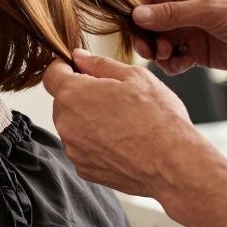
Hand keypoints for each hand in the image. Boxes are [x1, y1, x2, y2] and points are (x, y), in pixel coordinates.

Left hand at [42, 49, 225, 198]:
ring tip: (124, 123)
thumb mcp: (133, 76)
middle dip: (82, 96)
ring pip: (74, 126)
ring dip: (89, 120)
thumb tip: (79, 56)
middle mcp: (66, 123)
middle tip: (115, 98)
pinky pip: (84, 148)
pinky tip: (123, 143)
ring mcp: (74, 149)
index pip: (52, 74)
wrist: (174, 164)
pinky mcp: (85, 169)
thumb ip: (99, 64)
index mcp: (73, 94)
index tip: (81, 69)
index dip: (66, 68)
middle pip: (63, 101)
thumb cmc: (158, 118)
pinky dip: (97, 144)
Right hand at [132, 0, 226, 75]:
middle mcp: (186, 6)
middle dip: (147, 37)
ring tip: (168, 57)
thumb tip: (137, 15)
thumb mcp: (211, 11)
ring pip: (159, 42)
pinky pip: (174, 58)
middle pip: (150, 22)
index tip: (134, 30)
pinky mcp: (199, 51)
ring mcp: (192, 30)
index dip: (138, 13)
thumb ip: (173, 14)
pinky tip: (182, 65)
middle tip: (150, 51)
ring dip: (158, 52)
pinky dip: (172, 64)